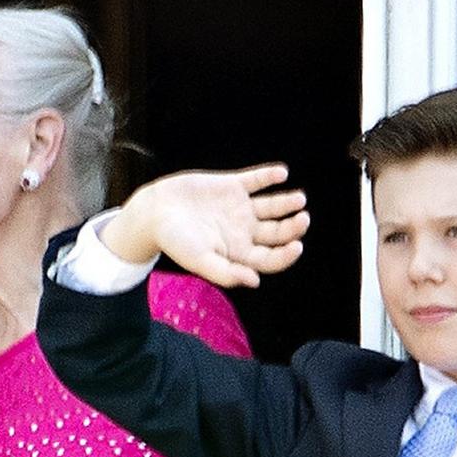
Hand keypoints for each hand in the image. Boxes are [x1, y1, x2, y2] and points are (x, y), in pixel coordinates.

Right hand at [106, 165, 310, 286]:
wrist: (153, 212)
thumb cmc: (173, 241)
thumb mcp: (198, 260)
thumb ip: (225, 272)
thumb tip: (255, 281)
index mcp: (238, 252)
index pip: (270, 258)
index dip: (287, 255)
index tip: (297, 246)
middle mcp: (243, 231)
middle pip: (277, 232)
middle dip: (293, 227)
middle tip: (302, 219)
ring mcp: (239, 208)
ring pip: (272, 206)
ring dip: (287, 202)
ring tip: (298, 199)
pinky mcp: (231, 186)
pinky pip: (256, 180)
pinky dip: (269, 176)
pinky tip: (281, 174)